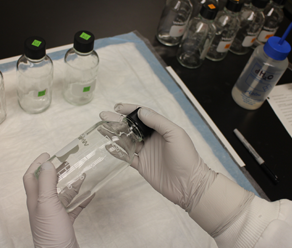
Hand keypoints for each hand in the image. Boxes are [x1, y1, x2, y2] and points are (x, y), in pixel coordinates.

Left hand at [23, 153, 93, 247]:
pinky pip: (74, 207)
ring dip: (70, 183)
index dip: (37, 164)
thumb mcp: (46, 203)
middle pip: (47, 184)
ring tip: (81, 174)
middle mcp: (43, 206)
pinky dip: (81, 199)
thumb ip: (46, 182)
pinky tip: (90, 194)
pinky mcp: (65, 222)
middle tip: (67, 161)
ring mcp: (54, 215)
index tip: (48, 154)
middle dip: (56, 171)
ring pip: (62, 194)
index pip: (31, 177)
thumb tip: (46, 163)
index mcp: (35, 199)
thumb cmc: (51, 232)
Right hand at [99, 103, 215, 211]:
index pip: (143, 116)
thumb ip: (158, 122)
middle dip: (117, 121)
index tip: (117, 107)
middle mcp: (152, 139)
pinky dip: (117, 152)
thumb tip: (141, 111)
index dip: (130, 110)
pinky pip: (127, 157)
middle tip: (103, 116)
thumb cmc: (186, 157)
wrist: (189, 185)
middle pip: (131, 127)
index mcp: (161, 129)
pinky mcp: (142, 166)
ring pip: (127, 141)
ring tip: (102, 129)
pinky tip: (108, 147)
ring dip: (115, 134)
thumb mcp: (174, 134)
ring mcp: (146, 152)